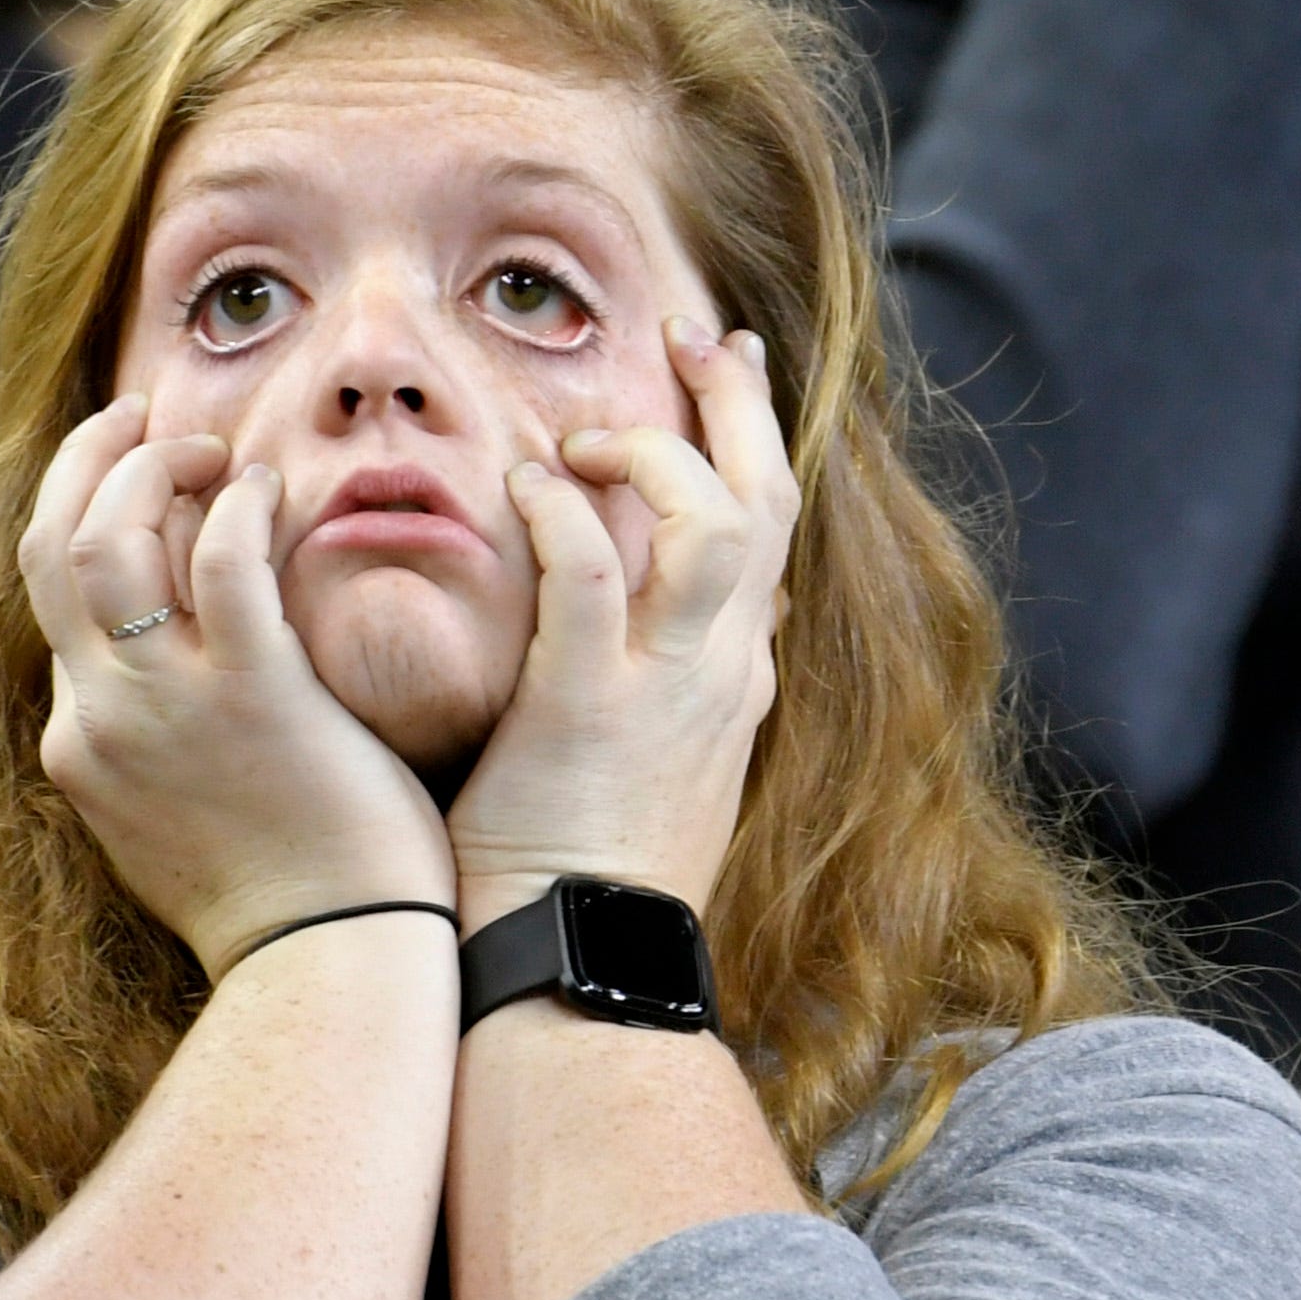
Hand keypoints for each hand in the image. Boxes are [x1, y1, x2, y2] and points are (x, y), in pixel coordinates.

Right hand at [22, 393, 451, 974]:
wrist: (319, 965)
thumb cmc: (273, 903)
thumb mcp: (166, 826)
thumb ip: (146, 753)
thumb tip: (156, 700)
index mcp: (78, 743)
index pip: (51, 598)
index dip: (83, 516)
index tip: (128, 476)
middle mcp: (99, 715)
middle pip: (55, 548)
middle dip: (88, 463)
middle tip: (141, 419)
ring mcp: (165, 706)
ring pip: (113, 540)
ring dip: (152, 469)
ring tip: (207, 447)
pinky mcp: (250, 697)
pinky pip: (223, 562)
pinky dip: (237, 507)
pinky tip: (265, 489)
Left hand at [448, 321, 798, 920]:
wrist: (578, 966)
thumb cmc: (590, 871)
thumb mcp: (664, 765)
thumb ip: (686, 684)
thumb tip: (726, 632)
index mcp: (737, 677)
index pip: (771, 528)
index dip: (750, 436)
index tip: (720, 369)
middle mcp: (725, 669)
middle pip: (767, 496)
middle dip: (734, 402)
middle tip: (691, 333)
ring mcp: (669, 688)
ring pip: (717, 520)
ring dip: (658, 452)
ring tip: (589, 431)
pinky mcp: (593, 708)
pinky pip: (593, 575)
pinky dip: (566, 514)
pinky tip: (528, 481)